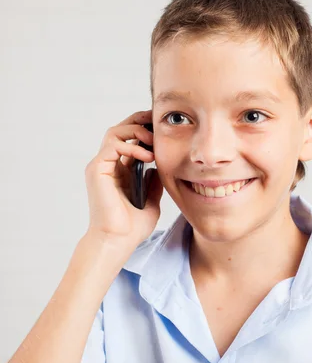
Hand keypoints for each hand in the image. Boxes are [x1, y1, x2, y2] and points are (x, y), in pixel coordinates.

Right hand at [84, 110, 162, 248]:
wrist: (118, 241)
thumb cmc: (132, 227)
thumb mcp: (152, 200)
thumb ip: (154, 182)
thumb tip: (159, 167)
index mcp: (120, 170)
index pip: (130, 139)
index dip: (145, 129)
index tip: (164, 128)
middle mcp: (108, 165)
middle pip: (120, 129)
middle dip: (140, 121)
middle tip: (158, 121)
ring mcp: (101, 166)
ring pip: (115, 132)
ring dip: (136, 131)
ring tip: (153, 141)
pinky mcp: (97, 170)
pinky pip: (113, 146)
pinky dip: (131, 146)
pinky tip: (147, 156)